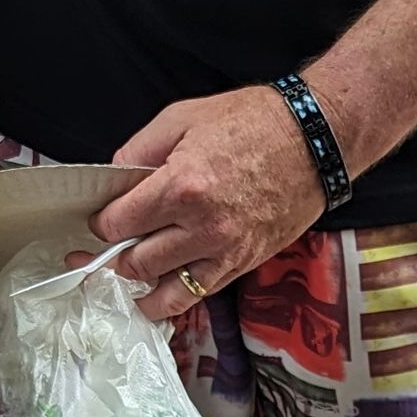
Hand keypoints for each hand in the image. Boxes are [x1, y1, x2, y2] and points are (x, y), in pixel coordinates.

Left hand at [91, 86, 325, 321]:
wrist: (316, 139)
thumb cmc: (253, 121)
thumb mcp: (182, 118)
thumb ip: (138, 151)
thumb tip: (113, 181)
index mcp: (181, 187)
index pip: (118, 225)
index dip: (101, 224)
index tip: (100, 219)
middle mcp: (202, 227)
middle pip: (136, 263)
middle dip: (114, 257)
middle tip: (105, 249)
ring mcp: (226, 251)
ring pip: (165, 293)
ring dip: (140, 288)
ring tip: (128, 278)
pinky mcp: (245, 263)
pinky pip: (199, 294)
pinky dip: (175, 298)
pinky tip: (160, 291)